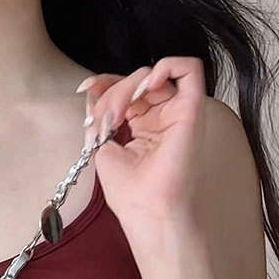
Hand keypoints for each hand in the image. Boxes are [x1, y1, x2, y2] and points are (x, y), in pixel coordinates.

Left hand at [79, 56, 208, 237]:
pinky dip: (166, 67)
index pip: (126, 88)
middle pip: (136, 80)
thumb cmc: (130, 192)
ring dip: (127, 87)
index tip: (85, 89)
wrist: (148, 212)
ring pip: (153, 74)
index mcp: (144, 124)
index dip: (105, 83)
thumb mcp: (103, 147)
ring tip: (117, 115)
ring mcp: (178, 112)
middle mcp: (163, 116)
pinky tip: (145, 88)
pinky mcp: (192, 110)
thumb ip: (101, 115)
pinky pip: (189, 69)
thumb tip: (92, 90)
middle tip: (103, 119)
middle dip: (111, 91)